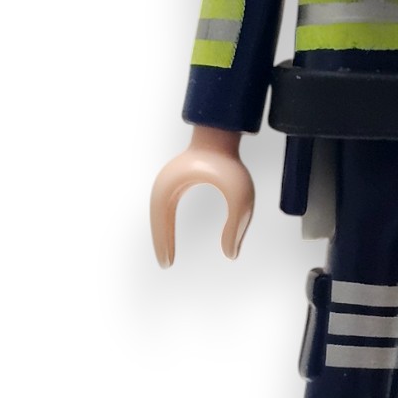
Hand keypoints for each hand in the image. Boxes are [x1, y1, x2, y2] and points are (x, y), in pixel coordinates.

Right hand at [150, 125, 254, 264]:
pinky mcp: (178, 178)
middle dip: (161, 242)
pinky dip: (166, 222)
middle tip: (166, 264)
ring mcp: (170, 179)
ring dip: (162, 232)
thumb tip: (231, 254)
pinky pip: (167, 205)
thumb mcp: (240, 197)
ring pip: (160, 213)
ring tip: (167, 254)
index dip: (164, 244)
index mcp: (171, 187)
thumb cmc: (230, 162)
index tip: (167, 264)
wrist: (222, 133)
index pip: (162, 222)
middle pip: (157, 219)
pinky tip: (171, 234)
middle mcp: (165, 183)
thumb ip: (237, 225)